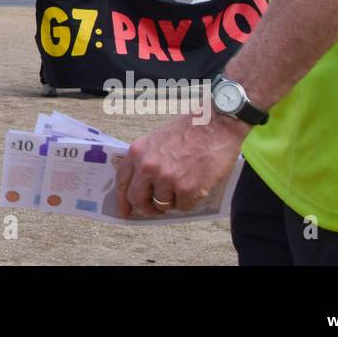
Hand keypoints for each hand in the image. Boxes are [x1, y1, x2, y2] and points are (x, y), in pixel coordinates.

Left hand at [115, 114, 247, 217]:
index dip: (122, 199)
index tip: (125, 211)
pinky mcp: (187, 189)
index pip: (122, 181)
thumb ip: (145, 160)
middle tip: (155, 210)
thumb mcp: (156, 139)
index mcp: (137, 152)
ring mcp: (167, 179)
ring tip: (183, 185)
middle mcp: (148, 167)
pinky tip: (196, 186)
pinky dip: (189, 201)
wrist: (215, 125)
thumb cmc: (188, 130)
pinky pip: (183, 207)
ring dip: (172, 200)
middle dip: (146, 208)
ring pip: (162, 204)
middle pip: (137, 198)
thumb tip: (142, 184)